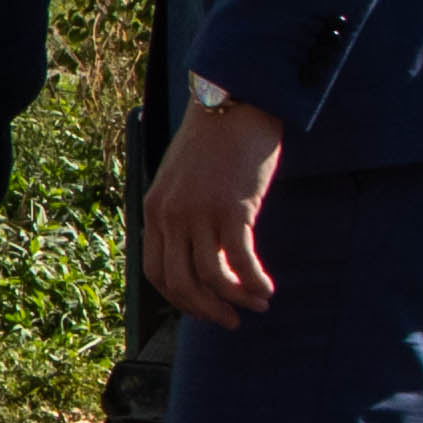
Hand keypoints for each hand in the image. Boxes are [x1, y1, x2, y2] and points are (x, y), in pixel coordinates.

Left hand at [135, 91, 291, 330]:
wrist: (236, 101)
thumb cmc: (217, 141)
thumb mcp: (183, 179)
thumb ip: (182, 214)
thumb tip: (202, 256)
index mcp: (155, 209)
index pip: (156, 273)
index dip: (180, 300)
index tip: (203, 309)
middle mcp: (171, 215)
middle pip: (180, 284)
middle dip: (206, 310)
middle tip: (231, 321)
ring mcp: (199, 212)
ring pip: (212, 278)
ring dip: (236, 300)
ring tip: (257, 303)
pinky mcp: (232, 207)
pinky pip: (241, 261)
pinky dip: (254, 282)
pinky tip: (268, 288)